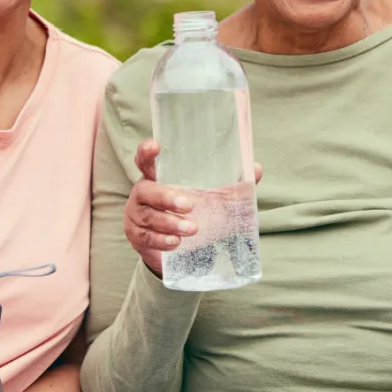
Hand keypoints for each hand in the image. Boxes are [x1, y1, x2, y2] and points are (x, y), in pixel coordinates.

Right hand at [124, 139, 261, 276]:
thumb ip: (229, 185)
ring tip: (191, 229)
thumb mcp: (207, 198)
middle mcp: (143, 193)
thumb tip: (255, 169)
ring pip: (149, 217)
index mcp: (157, 177)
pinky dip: (162, 241)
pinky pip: (147, 237)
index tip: (156, 147)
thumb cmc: (190, 212)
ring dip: (170, 223)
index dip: (147, 152)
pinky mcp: (136, 235)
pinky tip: (175, 243)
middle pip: (148, 191)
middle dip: (167, 197)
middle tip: (189, 204)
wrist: (173, 244)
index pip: (145, 160)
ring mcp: (136, 215)